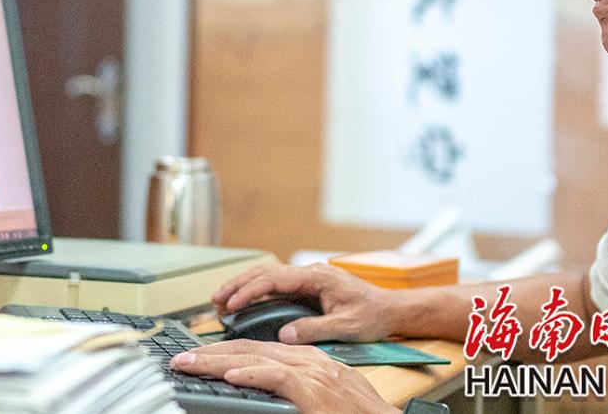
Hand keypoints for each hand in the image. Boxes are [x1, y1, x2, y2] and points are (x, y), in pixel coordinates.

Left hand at [171, 340, 397, 413]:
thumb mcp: (320, 398)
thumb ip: (291, 390)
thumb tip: (255, 388)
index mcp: (307, 361)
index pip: (255, 349)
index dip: (223, 351)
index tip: (198, 357)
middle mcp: (306, 361)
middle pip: (248, 348)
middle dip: (210, 352)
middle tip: (181, 358)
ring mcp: (311, 374)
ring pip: (255, 358)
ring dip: (217, 361)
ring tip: (190, 363)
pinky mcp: (314, 392)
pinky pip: (277, 378)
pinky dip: (251, 375)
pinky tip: (231, 377)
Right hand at [212, 263, 397, 343]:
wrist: (391, 309)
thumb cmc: (373, 315)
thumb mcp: (347, 326)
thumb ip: (315, 329)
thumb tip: (285, 335)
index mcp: (318, 276)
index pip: (275, 278)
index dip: (250, 290)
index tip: (232, 302)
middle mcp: (310, 272)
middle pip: (266, 272)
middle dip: (238, 284)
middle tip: (216, 300)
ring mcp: (308, 278)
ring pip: (268, 276)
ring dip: (244, 286)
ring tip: (222, 300)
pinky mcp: (308, 286)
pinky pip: (276, 285)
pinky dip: (257, 292)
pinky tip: (244, 302)